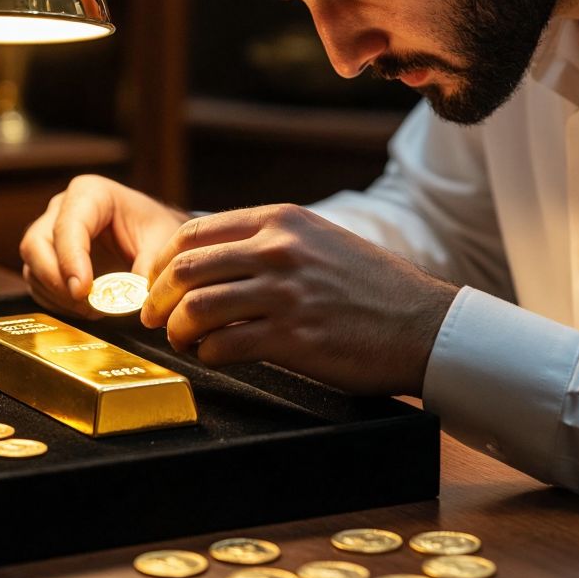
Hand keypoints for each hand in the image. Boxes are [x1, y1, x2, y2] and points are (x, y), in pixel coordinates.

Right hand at [20, 174, 189, 318]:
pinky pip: (36, 283)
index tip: (83, 290)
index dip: (71, 259)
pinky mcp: (46, 259)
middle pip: (36, 245)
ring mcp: (49, 234)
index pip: (68, 224)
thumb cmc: (154, 228)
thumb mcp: (163, 239)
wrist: (149, 235)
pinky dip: (55, 303)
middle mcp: (61, 209)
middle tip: (85, 305)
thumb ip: (150, 263)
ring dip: (57, 296)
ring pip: (32, 267)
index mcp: (90, 193)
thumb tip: (134, 294)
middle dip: (56, 281)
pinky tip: (83, 310)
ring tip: (92, 310)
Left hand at [140, 204, 457, 395]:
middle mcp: (279, 249)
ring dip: (177, 330)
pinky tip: (214, 357)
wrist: (424, 325)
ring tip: (182, 341)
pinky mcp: (292, 337)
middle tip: (154, 317)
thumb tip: (215, 258)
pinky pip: (223, 346)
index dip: (161, 262)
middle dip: (158, 297)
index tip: (155, 283)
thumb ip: (271, 241)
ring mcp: (284, 293)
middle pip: (186, 269)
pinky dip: (207, 355)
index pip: (194, 233)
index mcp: (282, 220)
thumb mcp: (320, 240)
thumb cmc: (374, 288)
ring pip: (196, 308)